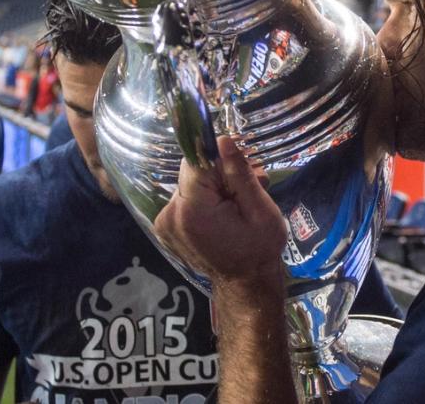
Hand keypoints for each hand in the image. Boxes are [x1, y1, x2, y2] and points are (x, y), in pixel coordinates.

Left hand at [155, 136, 285, 287]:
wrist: (245, 284)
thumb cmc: (259, 249)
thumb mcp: (260, 210)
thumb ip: (239, 174)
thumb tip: (222, 140)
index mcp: (192, 210)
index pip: (197, 161)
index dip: (221, 162)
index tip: (242, 172)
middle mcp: (170, 214)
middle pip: (193, 173)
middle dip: (220, 176)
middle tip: (249, 188)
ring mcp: (164, 222)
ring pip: (190, 184)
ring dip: (213, 189)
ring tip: (238, 205)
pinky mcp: (165, 227)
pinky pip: (185, 199)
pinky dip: (203, 201)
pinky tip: (222, 214)